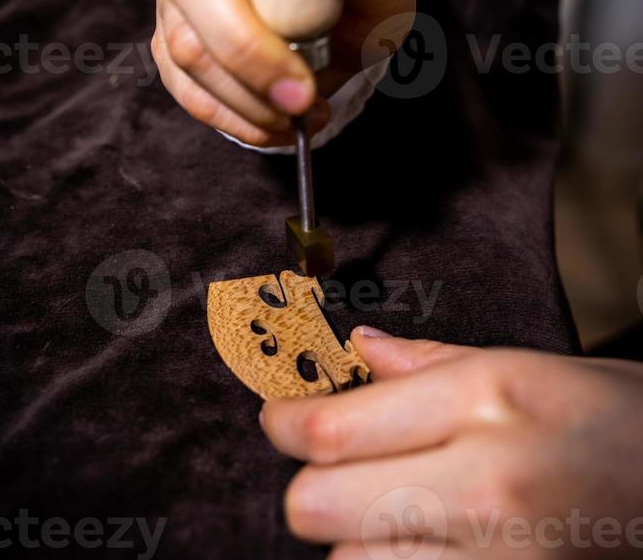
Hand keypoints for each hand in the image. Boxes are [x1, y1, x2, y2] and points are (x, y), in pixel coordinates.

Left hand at [261, 329, 642, 557]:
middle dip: (310, 482)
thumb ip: (428, 359)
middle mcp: (483, 484)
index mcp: (484, 400)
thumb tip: (358, 350)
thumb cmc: (614, 415)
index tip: (281, 415)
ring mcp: (497, 558)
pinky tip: (417, 538)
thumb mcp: (527, 363)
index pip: (333, 430)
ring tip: (383, 503)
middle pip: (319, 506)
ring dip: (350, 536)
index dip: (284, 422)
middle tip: (329, 460)